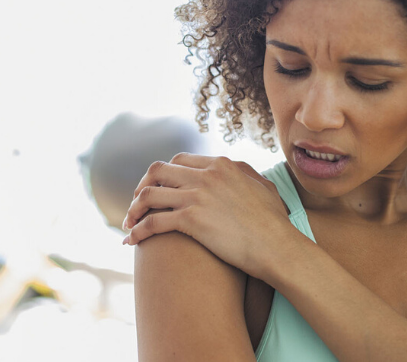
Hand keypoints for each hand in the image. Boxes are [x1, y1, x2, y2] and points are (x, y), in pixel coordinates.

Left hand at [122, 153, 292, 278]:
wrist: (278, 247)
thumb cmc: (275, 223)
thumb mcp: (263, 186)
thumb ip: (245, 173)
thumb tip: (236, 169)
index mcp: (220, 164)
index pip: (179, 160)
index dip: (163, 174)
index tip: (157, 188)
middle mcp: (205, 175)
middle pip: (157, 171)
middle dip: (142, 187)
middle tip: (136, 205)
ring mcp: (197, 196)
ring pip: (149, 195)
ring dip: (133, 209)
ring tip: (128, 224)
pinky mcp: (191, 220)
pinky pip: (152, 222)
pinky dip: (137, 231)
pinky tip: (131, 241)